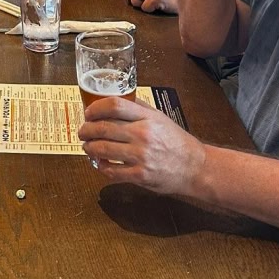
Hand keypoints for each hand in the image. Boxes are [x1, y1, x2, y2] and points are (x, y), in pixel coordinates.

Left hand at [79, 97, 206, 193]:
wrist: (195, 168)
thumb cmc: (176, 142)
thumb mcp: (160, 118)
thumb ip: (138, 109)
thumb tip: (114, 102)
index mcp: (147, 118)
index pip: (114, 105)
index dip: (95, 108)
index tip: (88, 113)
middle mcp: (143, 135)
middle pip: (103, 128)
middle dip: (86, 130)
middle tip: (82, 132)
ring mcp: (141, 156)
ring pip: (102, 149)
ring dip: (89, 148)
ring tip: (87, 147)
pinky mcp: (140, 176)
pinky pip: (111, 171)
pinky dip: (101, 167)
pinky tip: (100, 163)